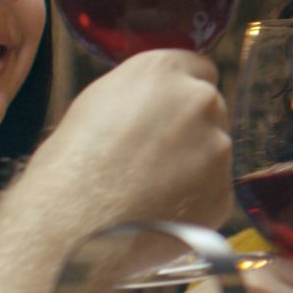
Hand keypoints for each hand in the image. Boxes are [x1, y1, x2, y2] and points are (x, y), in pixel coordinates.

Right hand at [24, 50, 233, 228]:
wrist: (72, 224)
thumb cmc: (69, 165)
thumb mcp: (96, 104)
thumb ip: (139, 95)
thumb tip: (153, 105)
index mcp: (163, 70)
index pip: (198, 69)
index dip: (180, 95)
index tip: (169, 114)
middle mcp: (199, 101)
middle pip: (210, 110)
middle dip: (191, 129)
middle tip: (154, 158)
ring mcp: (218, 147)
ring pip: (215, 152)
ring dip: (194, 167)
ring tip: (149, 190)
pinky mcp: (223, 191)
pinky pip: (213, 192)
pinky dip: (194, 202)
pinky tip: (159, 212)